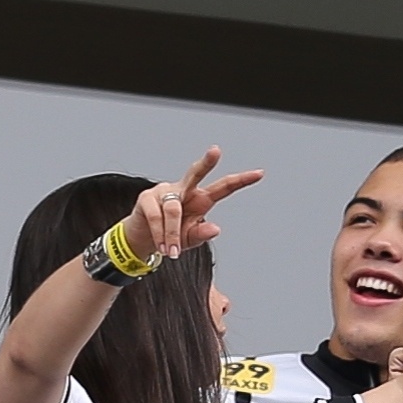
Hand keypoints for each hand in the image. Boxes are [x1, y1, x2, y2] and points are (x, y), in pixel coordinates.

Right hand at [125, 147, 264, 261]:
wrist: (143, 240)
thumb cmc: (172, 236)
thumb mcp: (191, 239)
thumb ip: (202, 234)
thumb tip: (215, 229)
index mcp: (201, 199)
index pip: (224, 187)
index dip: (241, 181)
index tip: (260, 173)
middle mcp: (185, 190)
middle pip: (196, 173)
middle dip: (206, 162)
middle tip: (216, 151)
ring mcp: (165, 191)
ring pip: (173, 209)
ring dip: (173, 233)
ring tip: (172, 251)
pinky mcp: (146, 198)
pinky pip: (157, 216)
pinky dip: (160, 233)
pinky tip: (163, 246)